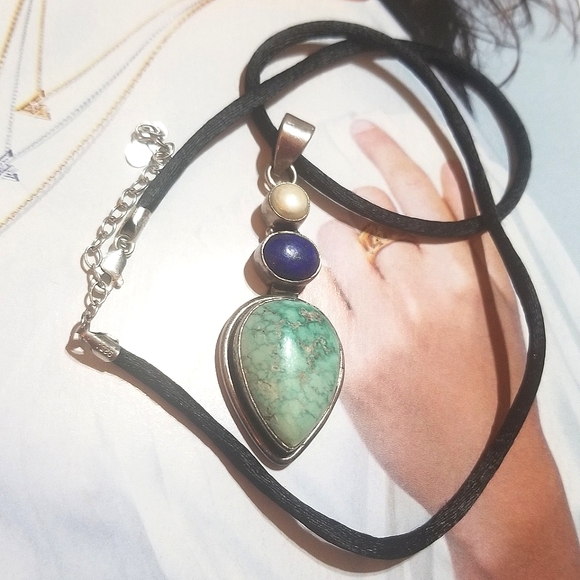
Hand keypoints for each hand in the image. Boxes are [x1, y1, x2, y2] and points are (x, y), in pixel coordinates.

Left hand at [308, 120, 579, 578]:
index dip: (387, 153)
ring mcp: (376, 332)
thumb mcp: (496, 304)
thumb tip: (446, 171)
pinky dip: (322, 295)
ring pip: (330, 254)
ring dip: (337, 254)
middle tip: (368, 241)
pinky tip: (343, 311)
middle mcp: (417, 296)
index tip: (361, 129)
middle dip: (359, 220)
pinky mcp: (345, 366)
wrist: (481, 466)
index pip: (416, 196)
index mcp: (462, 277)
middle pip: (362, 219)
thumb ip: (470, 235)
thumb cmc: (494, 381)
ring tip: (359, 281)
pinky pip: (314, 302)